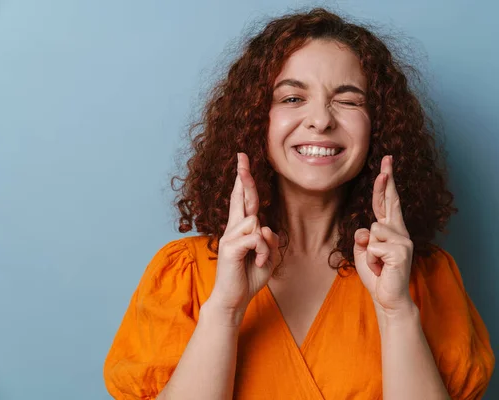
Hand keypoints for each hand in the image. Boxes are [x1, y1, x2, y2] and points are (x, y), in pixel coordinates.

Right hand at [208, 153, 279, 323]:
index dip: (244, 180)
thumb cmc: (249, 276)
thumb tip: (264, 227)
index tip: (242, 161)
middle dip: (244, 176)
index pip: (244, 200)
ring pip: (256, 223)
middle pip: (242, 197)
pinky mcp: (229, 247)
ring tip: (259, 260)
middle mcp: (233, 229)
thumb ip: (269, 239)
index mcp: (242, 229)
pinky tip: (256, 263)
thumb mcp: (268, 256)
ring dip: (265, 245)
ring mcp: (229, 237)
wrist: (234, 299)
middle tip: (242, 155)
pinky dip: (262, 252)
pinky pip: (255, 238)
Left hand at [353, 155, 415, 314]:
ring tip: (378, 264)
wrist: (389, 298)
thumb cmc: (377, 275)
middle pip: (391, 200)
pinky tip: (382, 269)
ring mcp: (403, 240)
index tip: (386, 165)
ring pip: (372, 230)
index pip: (387, 202)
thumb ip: (363, 238)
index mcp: (391, 230)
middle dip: (387, 179)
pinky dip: (372, 260)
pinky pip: (374, 246)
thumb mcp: (364, 253)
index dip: (385, 184)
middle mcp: (400, 231)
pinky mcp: (402, 251)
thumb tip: (366, 230)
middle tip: (387, 157)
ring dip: (369, 251)